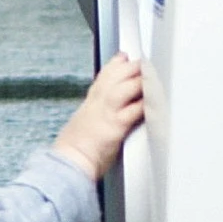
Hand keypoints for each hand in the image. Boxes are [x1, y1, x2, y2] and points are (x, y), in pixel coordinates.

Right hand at [54, 55, 145, 180]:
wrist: (68, 164)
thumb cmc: (75, 151)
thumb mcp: (82, 124)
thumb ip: (96, 114)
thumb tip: (105, 112)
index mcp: (90, 104)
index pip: (104, 77)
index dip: (115, 65)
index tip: (124, 58)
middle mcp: (97, 105)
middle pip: (115, 76)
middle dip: (131, 67)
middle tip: (144, 62)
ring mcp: (106, 114)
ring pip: (123, 88)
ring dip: (138, 80)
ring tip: (150, 75)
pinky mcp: (115, 128)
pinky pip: (133, 111)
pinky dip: (144, 104)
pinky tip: (154, 100)